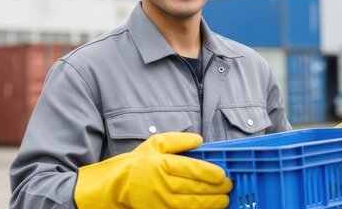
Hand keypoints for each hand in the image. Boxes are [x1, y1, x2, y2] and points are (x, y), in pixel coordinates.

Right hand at [74, 132, 231, 208]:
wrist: (113, 187)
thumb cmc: (135, 165)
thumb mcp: (154, 144)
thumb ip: (178, 140)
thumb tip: (199, 139)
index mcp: (161, 164)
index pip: (193, 169)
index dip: (211, 173)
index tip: (223, 174)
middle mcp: (162, 184)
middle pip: (197, 188)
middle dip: (217, 189)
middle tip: (229, 186)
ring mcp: (161, 202)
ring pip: (193, 204)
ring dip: (212, 203)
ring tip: (224, 200)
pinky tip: (210, 208)